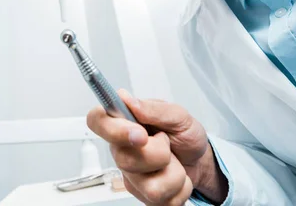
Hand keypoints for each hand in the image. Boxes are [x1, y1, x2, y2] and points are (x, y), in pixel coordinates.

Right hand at [87, 89, 226, 204]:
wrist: (199, 159)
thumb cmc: (184, 134)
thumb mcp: (178, 115)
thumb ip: (153, 108)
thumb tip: (127, 100)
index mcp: (124, 123)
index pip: (97, 121)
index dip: (112, 129)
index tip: (139, 134)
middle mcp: (122, 149)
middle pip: (125, 159)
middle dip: (159, 153)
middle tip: (167, 143)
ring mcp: (130, 174)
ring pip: (148, 185)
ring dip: (174, 173)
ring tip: (174, 162)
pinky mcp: (142, 194)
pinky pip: (161, 199)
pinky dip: (180, 187)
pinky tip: (176, 177)